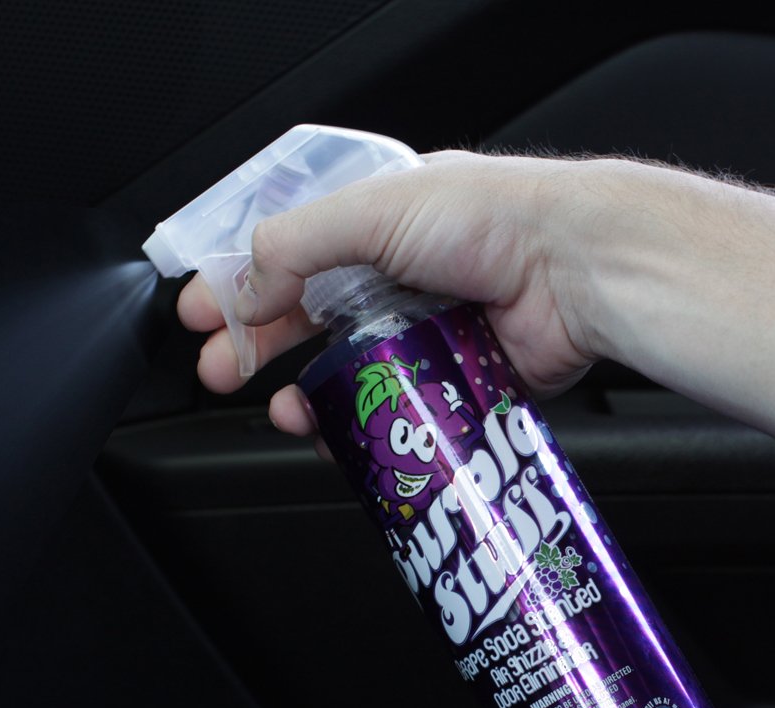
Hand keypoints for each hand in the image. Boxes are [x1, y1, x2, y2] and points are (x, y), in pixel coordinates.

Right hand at [177, 151, 601, 433]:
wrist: (576, 272)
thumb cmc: (494, 220)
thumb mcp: (376, 209)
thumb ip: (297, 244)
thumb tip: (243, 287)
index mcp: (375, 227)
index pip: (287, 256)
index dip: (238, 285)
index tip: (198, 314)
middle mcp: (394, 280)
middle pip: (307, 322)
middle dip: (256, 348)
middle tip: (219, 373)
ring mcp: (421, 335)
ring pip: (345, 376)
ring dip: (305, 396)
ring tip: (284, 411)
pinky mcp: (448, 383)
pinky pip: (389, 412)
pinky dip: (359, 426)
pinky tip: (338, 432)